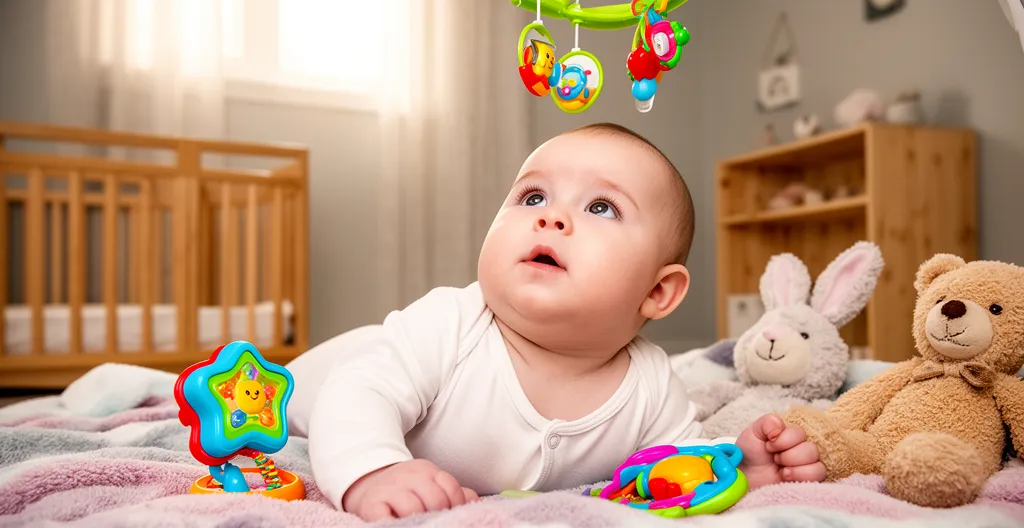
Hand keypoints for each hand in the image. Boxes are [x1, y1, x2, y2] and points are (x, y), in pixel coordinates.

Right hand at [341, 459, 478, 521]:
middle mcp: (407, 475)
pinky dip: (395, 523)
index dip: (456, 505)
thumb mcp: (430, 484)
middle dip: (439, 514)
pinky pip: (385, 517)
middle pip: (435, 499)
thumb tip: (473, 500)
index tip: (452, 514)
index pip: (451, 487)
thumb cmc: (406, 491)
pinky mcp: (371, 504)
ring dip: (418, 520)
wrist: (368, 486)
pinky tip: (400, 524)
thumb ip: (453, 492)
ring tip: (417, 523)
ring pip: (413, 508)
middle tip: (434, 521)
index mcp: (426, 470)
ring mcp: (388, 489)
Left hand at [735, 413, 825, 488]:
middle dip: (788, 456)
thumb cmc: (751, 452)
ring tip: (781, 470)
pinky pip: (818, 478)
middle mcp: (802, 448)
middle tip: (775, 459)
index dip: (783, 440)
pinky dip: (801, 477)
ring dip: (795, 468)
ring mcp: (806, 466)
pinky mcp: (808, 481)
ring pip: (817, 465)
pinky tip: (786, 478)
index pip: (799, 433)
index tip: (768, 445)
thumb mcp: (754, 431)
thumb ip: (768, 422)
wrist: (746, 475)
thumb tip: (780, 429)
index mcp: (792, 435)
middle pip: (811, 450)